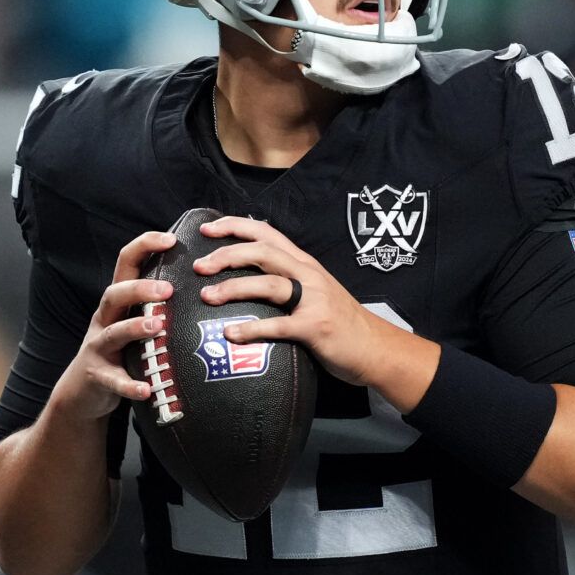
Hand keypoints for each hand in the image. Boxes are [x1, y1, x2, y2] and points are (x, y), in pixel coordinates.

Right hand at [53, 230, 176, 419]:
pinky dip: (129, 385)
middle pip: (115, 293)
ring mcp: (98, 347)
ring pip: (112, 333)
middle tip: (168, 289)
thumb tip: (207, 283)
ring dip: (133, 328)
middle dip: (139, 288)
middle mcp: (105, 319)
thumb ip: (160, 304)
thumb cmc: (122, 351)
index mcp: (118, 301)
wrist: (84, 391)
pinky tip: (146, 389)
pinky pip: (113, 381)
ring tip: (157, 327)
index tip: (172, 239)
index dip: (145, 246)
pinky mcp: (98, 377)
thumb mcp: (135, 321)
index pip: (126, 263)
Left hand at [192, 215, 392, 386]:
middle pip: (262, 251)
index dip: (234, 226)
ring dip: (233, 288)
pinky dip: (251, 329)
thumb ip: (287, 278)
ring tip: (206, 296)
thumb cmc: (339, 321)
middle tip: (199, 266)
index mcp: (304, 263)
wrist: (375, 347)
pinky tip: (230, 333)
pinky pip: (278, 325)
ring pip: (268, 283)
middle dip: (226, 255)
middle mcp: (308, 274)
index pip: (266, 232)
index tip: (206, 229)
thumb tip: (248, 274)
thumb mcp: (314, 289)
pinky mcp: (315, 327)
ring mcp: (313, 300)